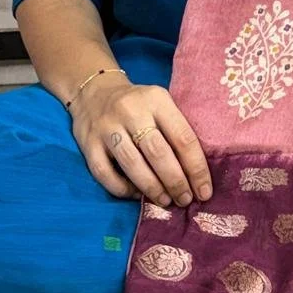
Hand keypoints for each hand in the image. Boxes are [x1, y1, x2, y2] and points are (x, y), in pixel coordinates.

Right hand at [70, 79, 211, 206]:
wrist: (96, 91)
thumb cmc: (139, 104)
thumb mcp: (160, 104)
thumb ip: (175, 129)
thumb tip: (196, 174)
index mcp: (156, 99)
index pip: (182, 137)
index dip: (196, 168)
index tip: (204, 191)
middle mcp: (131, 111)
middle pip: (158, 152)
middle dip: (175, 181)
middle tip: (185, 199)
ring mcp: (107, 127)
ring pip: (132, 164)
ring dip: (152, 188)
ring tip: (165, 201)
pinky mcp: (88, 143)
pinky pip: (104, 172)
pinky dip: (122, 189)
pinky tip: (135, 195)